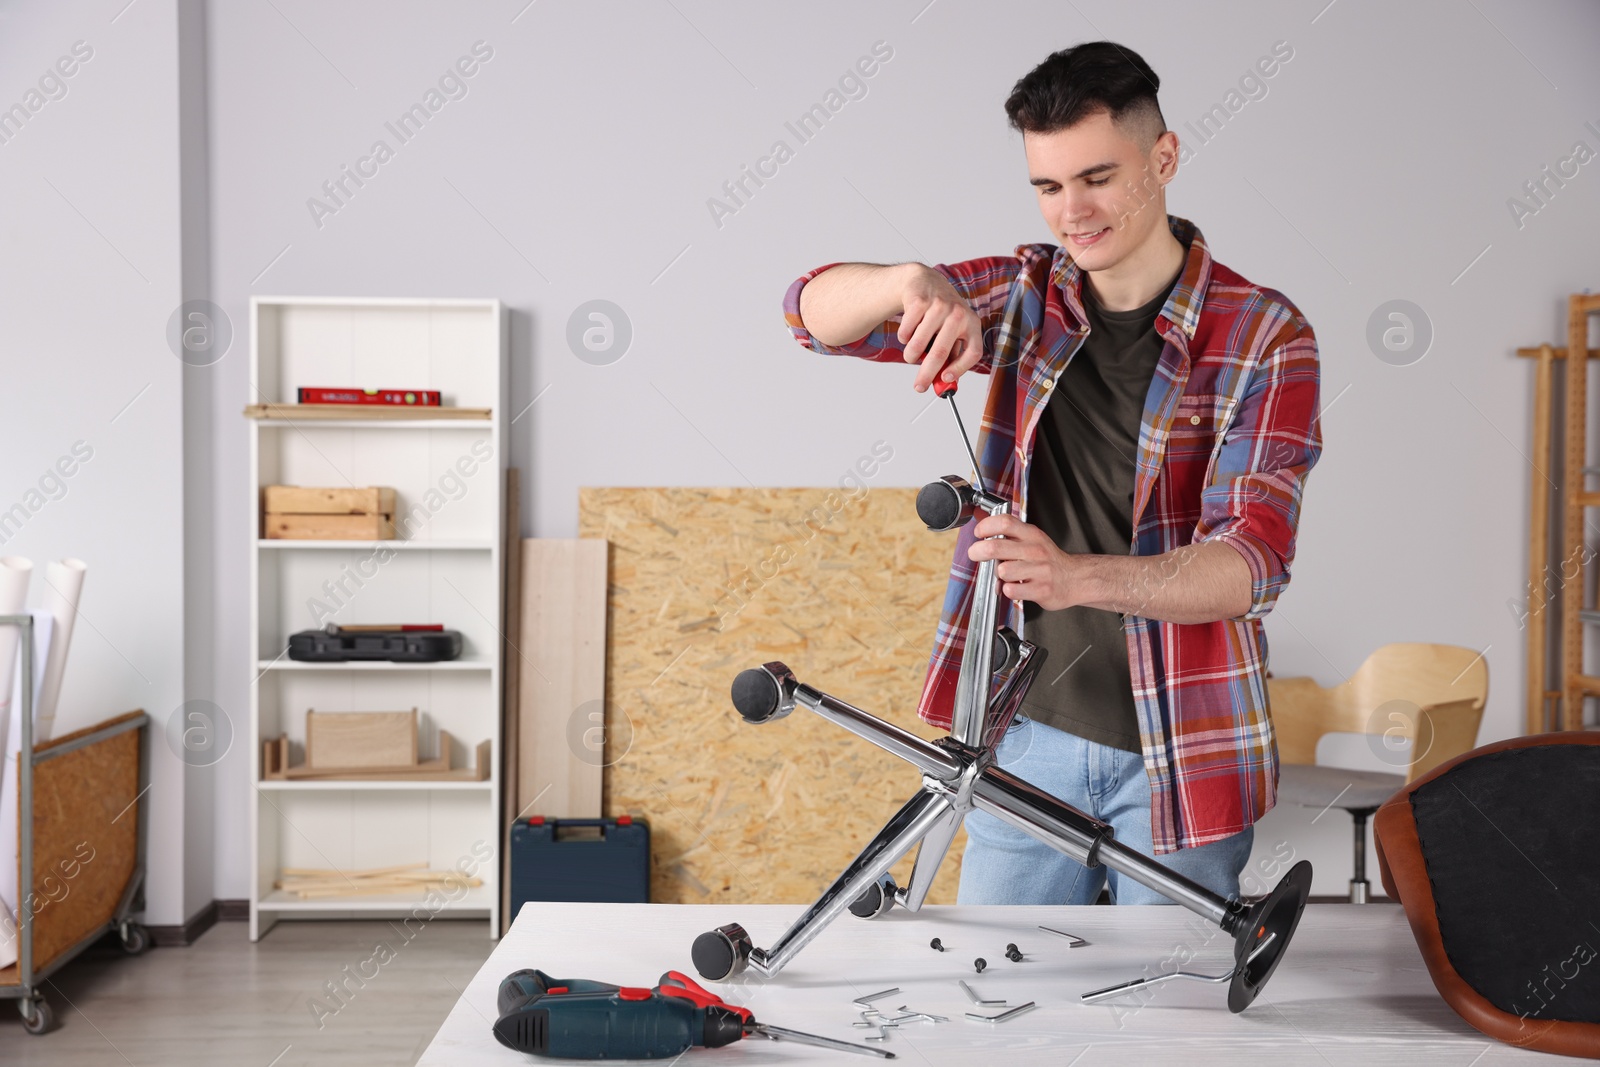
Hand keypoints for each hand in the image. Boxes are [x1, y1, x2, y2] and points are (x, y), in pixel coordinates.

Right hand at [898, 265, 983, 392]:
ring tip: (911, 355)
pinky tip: (908, 333)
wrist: (924, 281)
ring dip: (911, 356)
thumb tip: (945, 385)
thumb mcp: (953, 332)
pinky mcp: (920, 301)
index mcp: (972, 323)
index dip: (960, 369)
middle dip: (927, 374)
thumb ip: (950, 357)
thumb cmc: (941, 313)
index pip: (973, 352)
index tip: (946, 379)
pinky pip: (907, 332)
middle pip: (941, 352)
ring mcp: (939, 306)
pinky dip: (904, 338)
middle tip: (919, 387)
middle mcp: (958, 313)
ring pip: (919, 344)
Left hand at [966, 513, 1079, 610]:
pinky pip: (1011, 590)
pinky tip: (1014, 587)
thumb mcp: (1033, 539)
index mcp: (1032, 535)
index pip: (1004, 522)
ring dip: (998, 575)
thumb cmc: (1048, 560)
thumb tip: (983, 527)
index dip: (986, 526)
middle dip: (978, 551)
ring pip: (1002, 571)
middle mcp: (1035, 550)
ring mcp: (1039, 570)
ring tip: (1006, 575)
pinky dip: (1007, 590)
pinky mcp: (1041, 589)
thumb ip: (1011, 534)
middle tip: (976, 554)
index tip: (978, 533)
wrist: (1075, 578)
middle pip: (996, 546)